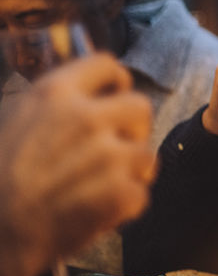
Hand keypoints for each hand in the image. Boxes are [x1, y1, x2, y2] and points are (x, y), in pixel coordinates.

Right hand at [0, 54, 153, 275]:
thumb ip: (49, 106)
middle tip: (115, 147)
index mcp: (54, 94)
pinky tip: (97, 211)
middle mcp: (86, 118)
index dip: (114, 81)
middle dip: (133, 127)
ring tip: (100, 186)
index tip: (113, 96)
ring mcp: (108, 156)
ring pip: (145, 154)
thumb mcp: (9, 122)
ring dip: (129, 171)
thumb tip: (80, 97)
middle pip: (140, 106)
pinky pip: (140, 193)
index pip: (106, 64)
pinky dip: (123, 207)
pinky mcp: (120, 193)